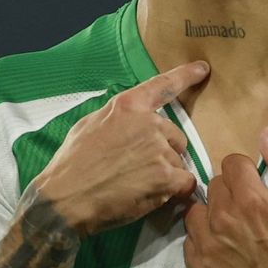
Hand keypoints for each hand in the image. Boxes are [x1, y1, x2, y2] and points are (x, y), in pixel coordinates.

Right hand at [31, 62, 208, 236]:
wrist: (66, 198)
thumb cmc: (71, 164)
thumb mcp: (88, 125)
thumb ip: (117, 119)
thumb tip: (129, 122)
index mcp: (127, 106)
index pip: (163, 85)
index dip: (185, 76)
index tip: (202, 68)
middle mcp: (148, 123)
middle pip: (176, 136)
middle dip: (164, 152)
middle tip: (139, 170)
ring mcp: (159, 149)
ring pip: (179, 162)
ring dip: (165, 175)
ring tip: (137, 185)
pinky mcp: (165, 176)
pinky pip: (185, 182)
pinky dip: (175, 191)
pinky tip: (153, 196)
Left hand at [183, 128, 267, 267]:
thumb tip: (266, 133)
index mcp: (251, 200)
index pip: (231, 163)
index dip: (245, 172)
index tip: (254, 186)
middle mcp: (223, 218)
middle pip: (214, 184)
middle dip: (230, 191)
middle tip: (247, 210)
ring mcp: (207, 244)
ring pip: (196, 209)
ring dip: (211, 213)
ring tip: (230, 228)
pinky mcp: (197, 267)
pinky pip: (189, 239)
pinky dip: (203, 239)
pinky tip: (221, 249)